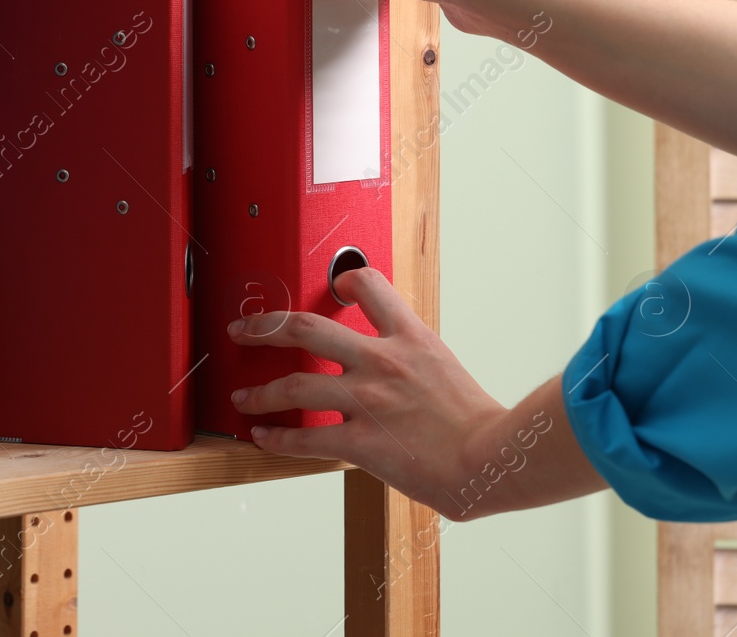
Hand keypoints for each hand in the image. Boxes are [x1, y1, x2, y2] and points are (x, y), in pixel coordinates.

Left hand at [228, 268, 602, 520]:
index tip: (329, 282)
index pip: (369, 286)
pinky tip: (264, 437)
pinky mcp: (361, 442)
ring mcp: (368, 401)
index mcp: (410, 338)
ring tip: (243, 397)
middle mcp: (382, 362)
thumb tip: (400, 369)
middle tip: (244, 330)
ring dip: (261, 392)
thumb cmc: (479, 424)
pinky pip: (307, 440)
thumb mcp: (447, 370)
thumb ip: (414, 362)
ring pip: (295, 385)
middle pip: (306, 327)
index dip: (343, 278)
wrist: (493, 459)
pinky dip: (278, 439)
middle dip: (265, 327)